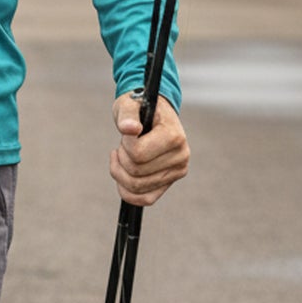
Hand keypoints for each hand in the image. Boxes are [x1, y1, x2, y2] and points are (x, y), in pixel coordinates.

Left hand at [110, 92, 189, 206]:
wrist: (154, 114)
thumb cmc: (140, 107)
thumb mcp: (130, 103)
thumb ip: (127, 114)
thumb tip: (128, 129)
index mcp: (175, 136)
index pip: (138, 154)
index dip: (124, 144)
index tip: (127, 131)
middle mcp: (181, 157)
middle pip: (135, 172)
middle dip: (121, 157)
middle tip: (123, 143)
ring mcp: (177, 172)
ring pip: (137, 187)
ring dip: (120, 172)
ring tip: (123, 154)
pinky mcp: (170, 182)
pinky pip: (146, 199)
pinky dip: (127, 192)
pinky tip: (121, 174)